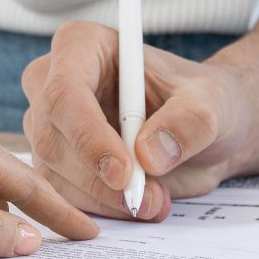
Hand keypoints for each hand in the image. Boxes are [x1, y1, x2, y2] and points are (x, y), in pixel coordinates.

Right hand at [22, 21, 258, 219]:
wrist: (203, 132)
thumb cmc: (202, 102)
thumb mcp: (210, 104)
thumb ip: (187, 123)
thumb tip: (148, 154)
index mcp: (82, 46)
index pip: (65, 92)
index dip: (88, 137)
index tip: (124, 173)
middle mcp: (52, 82)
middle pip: (52, 139)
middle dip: (99, 180)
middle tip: (151, 199)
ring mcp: (47, 125)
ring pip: (53, 175)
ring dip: (105, 201)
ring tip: (157, 200)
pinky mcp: (53, 163)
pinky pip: (59, 198)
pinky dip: (97, 212)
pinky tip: (138, 206)